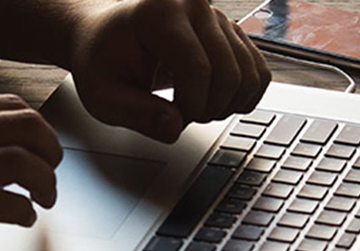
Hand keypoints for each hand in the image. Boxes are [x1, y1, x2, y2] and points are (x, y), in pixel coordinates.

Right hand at [0, 94, 62, 250]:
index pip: (7, 106)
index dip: (36, 126)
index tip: (42, 144)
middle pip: (24, 128)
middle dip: (51, 149)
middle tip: (54, 169)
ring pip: (18, 163)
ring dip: (44, 183)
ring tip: (44, 198)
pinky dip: (22, 212)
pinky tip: (22, 217)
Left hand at [64, 0, 271, 142]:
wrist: (105, 36)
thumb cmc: (101, 60)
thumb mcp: (103, 95)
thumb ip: (136, 114)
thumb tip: (173, 128)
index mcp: (158, 12)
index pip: (196, 68)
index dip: (189, 106)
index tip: (171, 118)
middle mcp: (194, 4)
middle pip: (228, 72)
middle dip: (209, 108)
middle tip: (182, 115)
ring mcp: (217, 15)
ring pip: (249, 74)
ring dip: (227, 105)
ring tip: (195, 107)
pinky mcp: (231, 31)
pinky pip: (258, 70)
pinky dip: (243, 96)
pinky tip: (214, 101)